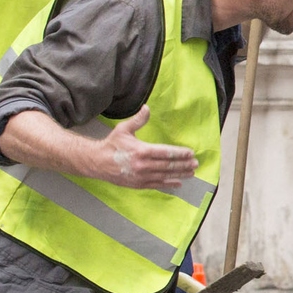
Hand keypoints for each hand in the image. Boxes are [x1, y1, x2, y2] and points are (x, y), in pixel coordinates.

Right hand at [86, 107, 200, 189]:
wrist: (96, 162)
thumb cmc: (111, 145)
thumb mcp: (124, 130)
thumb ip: (138, 120)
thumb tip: (147, 107)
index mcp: (141, 151)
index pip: (166, 152)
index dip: (180, 153)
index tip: (191, 153)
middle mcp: (143, 165)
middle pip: (168, 165)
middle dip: (184, 165)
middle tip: (196, 163)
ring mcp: (141, 176)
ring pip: (165, 176)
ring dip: (180, 175)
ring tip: (192, 173)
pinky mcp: (138, 184)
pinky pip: (157, 185)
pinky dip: (169, 184)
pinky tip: (178, 183)